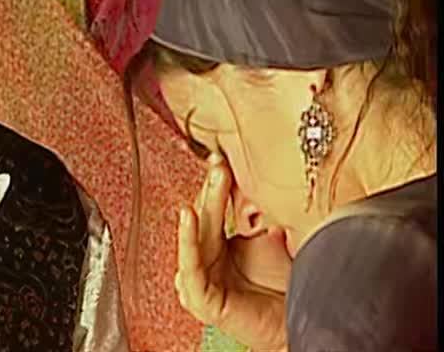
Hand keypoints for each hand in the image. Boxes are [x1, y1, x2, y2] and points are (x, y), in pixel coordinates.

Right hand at [175, 153, 287, 350]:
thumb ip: (261, 217)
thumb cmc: (286, 289)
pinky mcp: (201, 299)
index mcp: (218, 245)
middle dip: (211, 189)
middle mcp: (205, 260)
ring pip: (196, 237)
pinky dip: (187, 241)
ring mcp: (200, 279)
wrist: (298, 327)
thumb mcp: (273, 242)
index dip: (216, 184)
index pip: (212, 208)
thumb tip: (261, 185)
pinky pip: (190, 268)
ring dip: (201, 207)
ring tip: (211, 181)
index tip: (222, 158)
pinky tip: (188, 216)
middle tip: (219, 164)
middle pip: (203, 218)